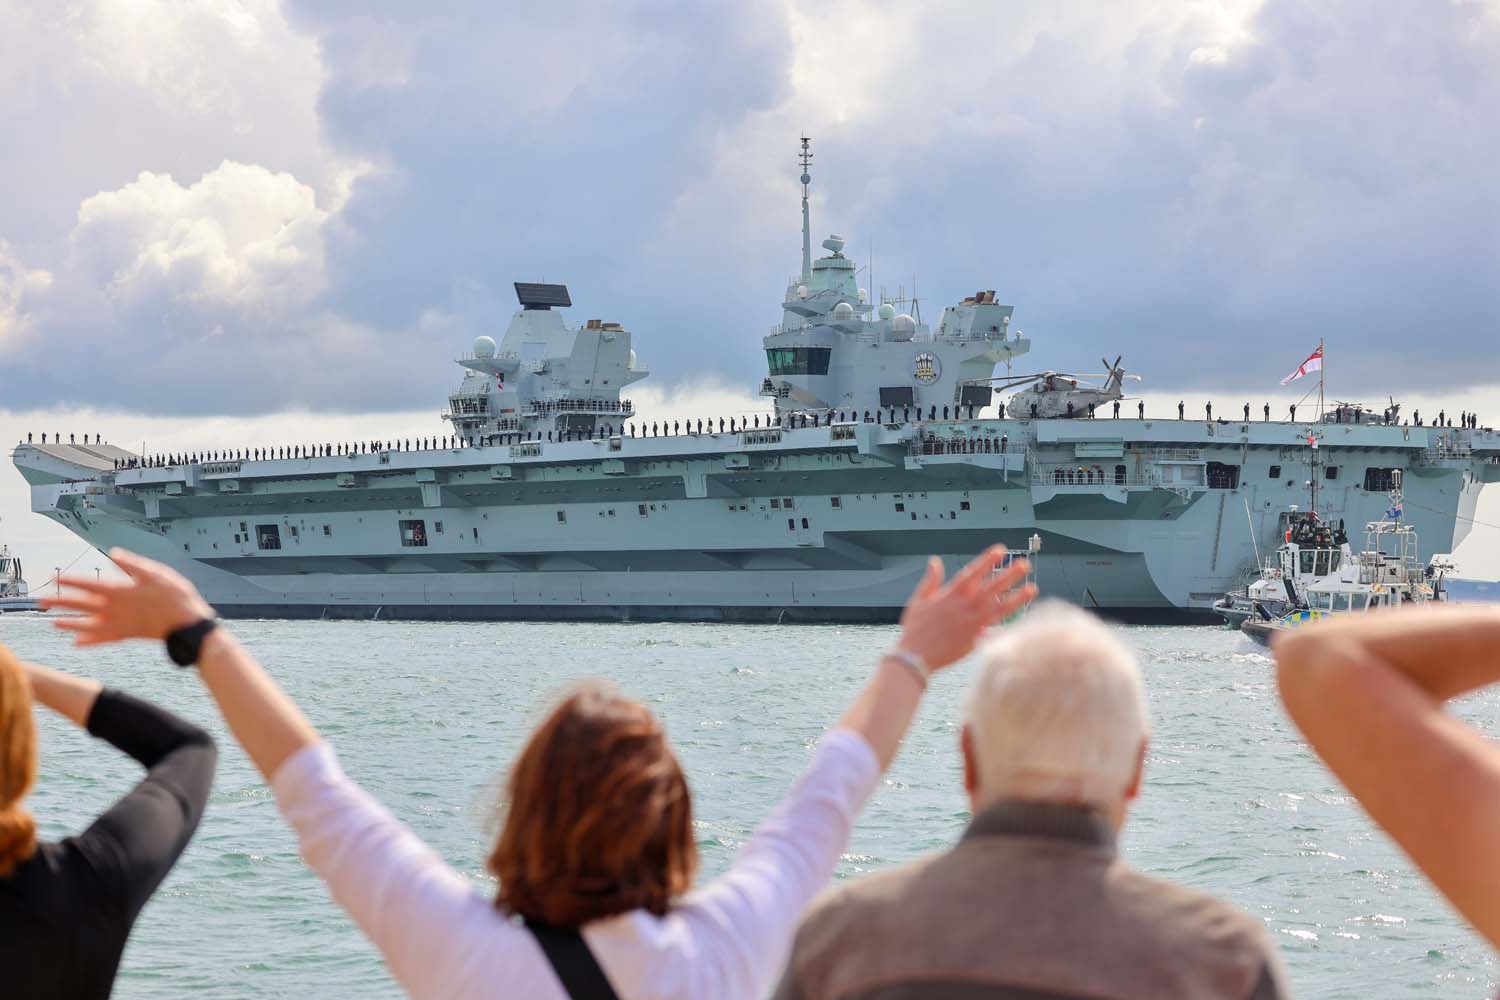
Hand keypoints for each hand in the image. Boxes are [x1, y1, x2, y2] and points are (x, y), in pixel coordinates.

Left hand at [40, 548, 215, 644]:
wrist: (187, 624)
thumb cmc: (175, 596)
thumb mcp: (156, 573)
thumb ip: (132, 564)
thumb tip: (113, 554)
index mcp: (120, 591)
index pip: (88, 585)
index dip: (70, 581)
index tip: (54, 578)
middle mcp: (115, 609)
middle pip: (81, 605)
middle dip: (60, 602)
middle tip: (41, 601)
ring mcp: (119, 624)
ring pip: (88, 625)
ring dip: (69, 624)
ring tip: (53, 623)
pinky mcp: (127, 635)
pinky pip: (103, 639)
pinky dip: (89, 641)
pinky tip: (77, 643)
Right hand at [896, 546, 1036, 671]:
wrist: (915, 656)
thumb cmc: (915, 629)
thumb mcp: (918, 599)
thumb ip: (930, 580)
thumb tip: (935, 561)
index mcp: (950, 594)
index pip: (972, 572)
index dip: (987, 560)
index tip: (1000, 550)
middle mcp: (964, 606)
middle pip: (991, 587)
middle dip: (1009, 574)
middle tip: (1024, 564)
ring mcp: (971, 623)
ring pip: (999, 607)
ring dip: (1017, 597)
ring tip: (1032, 589)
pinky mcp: (975, 639)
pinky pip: (996, 630)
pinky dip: (1009, 625)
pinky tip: (1024, 620)